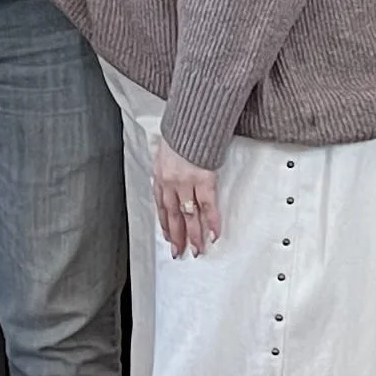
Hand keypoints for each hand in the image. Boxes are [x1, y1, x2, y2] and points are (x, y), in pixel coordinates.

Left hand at [152, 137, 221, 256]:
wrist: (190, 122)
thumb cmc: (180, 135)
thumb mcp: (164, 152)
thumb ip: (165, 169)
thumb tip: (166, 180)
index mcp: (160, 176)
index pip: (161, 206)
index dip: (165, 224)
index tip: (168, 238)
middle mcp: (170, 183)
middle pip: (173, 215)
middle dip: (177, 236)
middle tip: (179, 253)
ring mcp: (187, 183)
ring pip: (189, 215)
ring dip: (194, 235)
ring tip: (198, 250)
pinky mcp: (204, 180)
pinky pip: (208, 206)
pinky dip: (212, 221)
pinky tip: (214, 234)